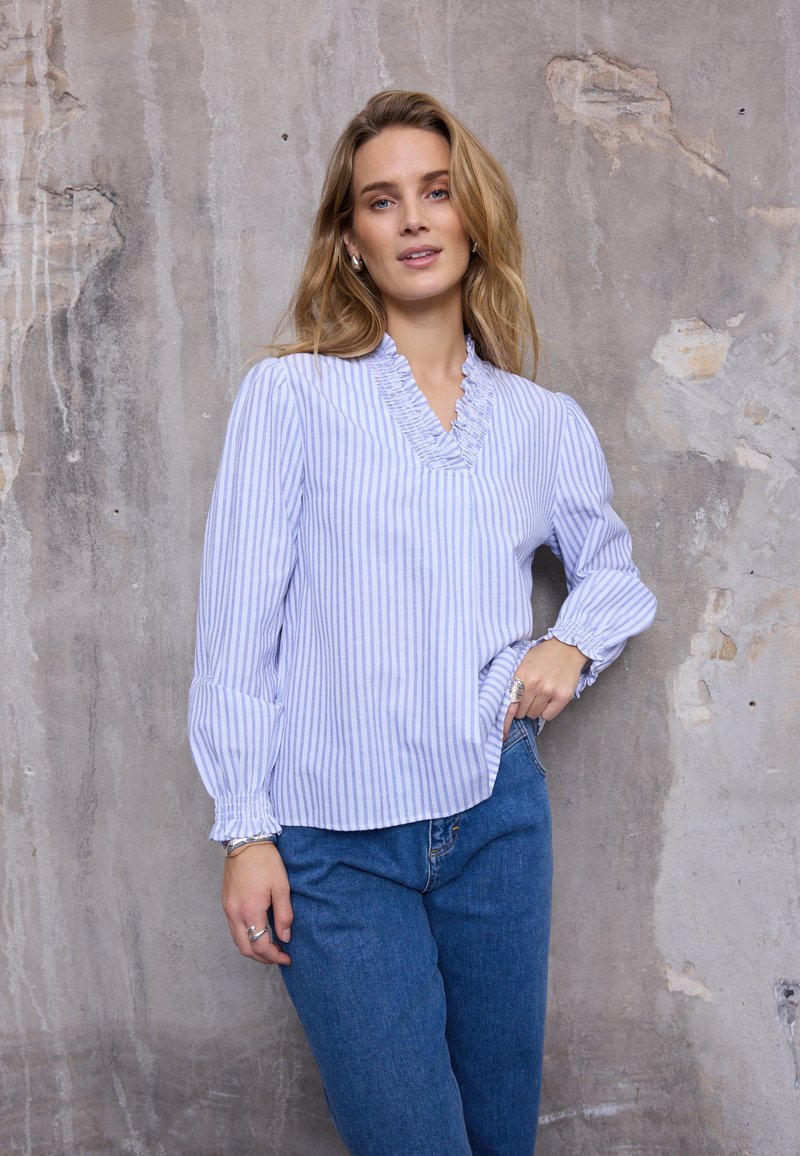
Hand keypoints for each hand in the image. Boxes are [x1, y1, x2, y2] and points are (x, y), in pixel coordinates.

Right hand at [221, 842, 292, 965]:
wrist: (245, 841)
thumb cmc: (265, 861)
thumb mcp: (281, 886)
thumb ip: (284, 914)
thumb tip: (285, 937)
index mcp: (250, 910)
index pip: (260, 945)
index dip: (275, 956)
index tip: (287, 957)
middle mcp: (235, 913)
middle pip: (246, 949)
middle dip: (263, 958)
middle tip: (279, 956)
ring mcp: (227, 909)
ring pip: (238, 941)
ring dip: (253, 949)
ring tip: (270, 947)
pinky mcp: (225, 903)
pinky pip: (233, 929)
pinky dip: (245, 937)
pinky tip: (257, 933)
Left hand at [502, 639, 588, 738]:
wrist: (567, 648)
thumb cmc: (543, 656)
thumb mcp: (522, 663)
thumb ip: (513, 681)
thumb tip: (504, 705)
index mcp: (521, 675)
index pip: (509, 704)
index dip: (504, 722)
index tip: (502, 735)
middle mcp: (534, 683)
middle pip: (521, 712)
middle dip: (523, 707)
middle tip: (529, 696)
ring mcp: (549, 690)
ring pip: (534, 714)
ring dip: (535, 709)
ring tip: (541, 694)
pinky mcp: (563, 696)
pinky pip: (548, 716)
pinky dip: (547, 711)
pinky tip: (550, 699)